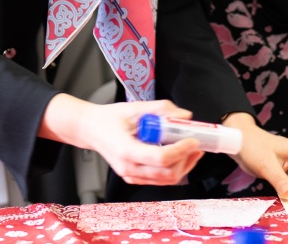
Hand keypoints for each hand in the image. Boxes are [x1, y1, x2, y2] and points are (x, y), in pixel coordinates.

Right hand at [41, 94, 203, 185]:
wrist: (90, 129)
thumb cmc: (108, 119)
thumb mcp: (134, 107)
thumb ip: (161, 109)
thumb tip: (184, 115)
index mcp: (126, 150)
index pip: (161, 158)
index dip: (181, 150)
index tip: (193, 139)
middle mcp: (128, 168)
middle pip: (167, 173)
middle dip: (187, 160)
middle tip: (197, 144)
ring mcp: (131, 175)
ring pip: (166, 180)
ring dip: (183, 166)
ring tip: (192, 150)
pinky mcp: (134, 177)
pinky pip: (159, 179)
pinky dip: (173, 169)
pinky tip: (180, 156)